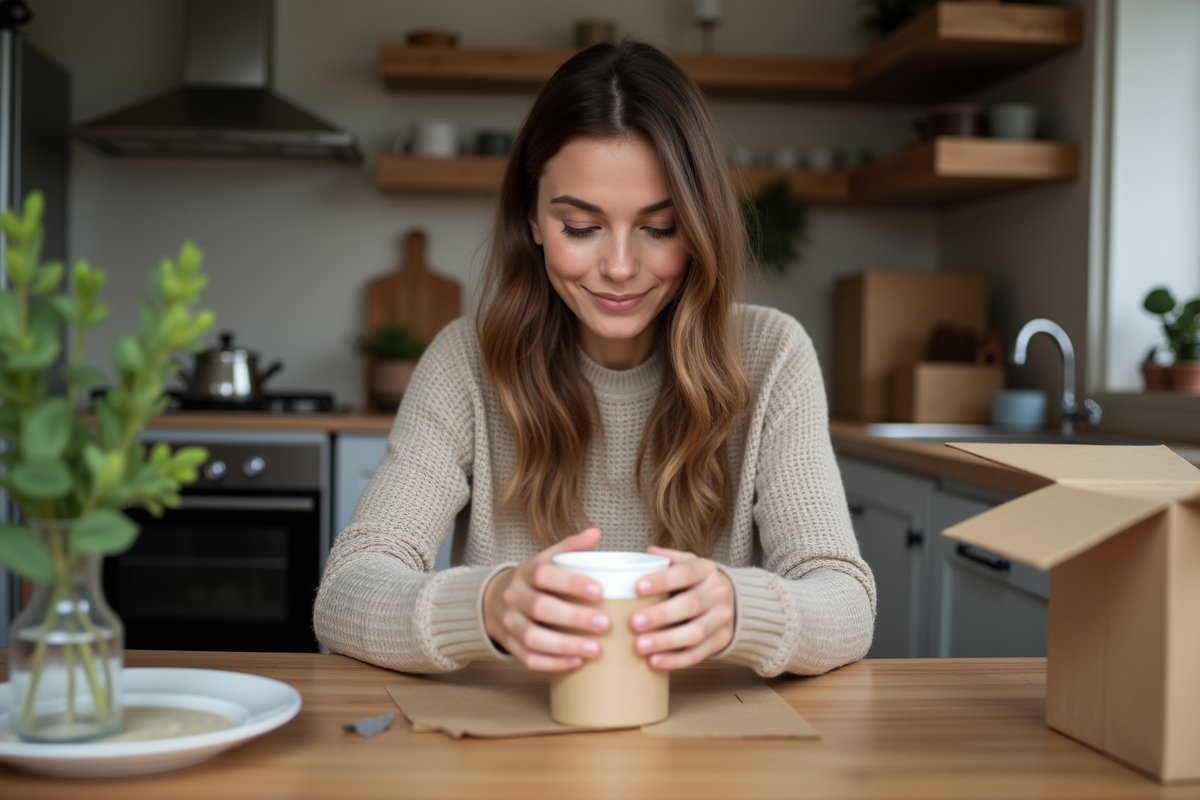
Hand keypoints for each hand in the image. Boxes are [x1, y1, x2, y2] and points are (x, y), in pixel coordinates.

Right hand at [482, 527, 609, 670]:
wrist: (496, 600)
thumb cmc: (534, 580)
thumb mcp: (547, 559)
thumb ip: (571, 548)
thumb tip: (596, 532)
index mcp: (527, 573)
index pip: (545, 575)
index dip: (571, 583)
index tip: (599, 590)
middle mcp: (515, 597)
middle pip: (540, 608)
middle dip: (573, 618)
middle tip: (605, 624)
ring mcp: (511, 623)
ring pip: (533, 638)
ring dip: (565, 645)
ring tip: (595, 649)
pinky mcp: (511, 645)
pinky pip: (529, 658)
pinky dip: (553, 663)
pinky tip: (577, 663)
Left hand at [629, 547, 735, 669]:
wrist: (732, 600)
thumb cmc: (696, 581)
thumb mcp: (687, 563)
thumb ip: (667, 558)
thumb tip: (647, 553)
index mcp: (705, 570)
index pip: (685, 572)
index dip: (662, 580)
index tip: (637, 587)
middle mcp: (717, 593)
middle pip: (690, 605)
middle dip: (661, 615)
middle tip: (633, 622)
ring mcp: (722, 618)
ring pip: (696, 632)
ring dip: (666, 641)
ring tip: (640, 646)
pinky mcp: (721, 640)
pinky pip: (699, 653)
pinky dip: (676, 660)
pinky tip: (654, 662)